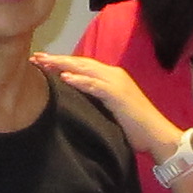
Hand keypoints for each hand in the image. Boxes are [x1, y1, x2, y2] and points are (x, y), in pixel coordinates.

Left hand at [34, 52, 177, 157]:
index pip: (82, 65)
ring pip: (84, 69)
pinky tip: (64, 78)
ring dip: (62, 65)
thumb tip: (76, 102)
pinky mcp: (118, 94)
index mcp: (111, 77)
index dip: (61, 62)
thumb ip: (97, 101)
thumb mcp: (112, 110)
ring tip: (43, 63)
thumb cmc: (136, 127)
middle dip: (56, 59)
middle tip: (35, 57)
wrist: (158, 135)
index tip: (41, 62)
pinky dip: (79, 80)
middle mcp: (113, 75)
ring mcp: (116, 83)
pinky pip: (95, 85)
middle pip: (80, 63)